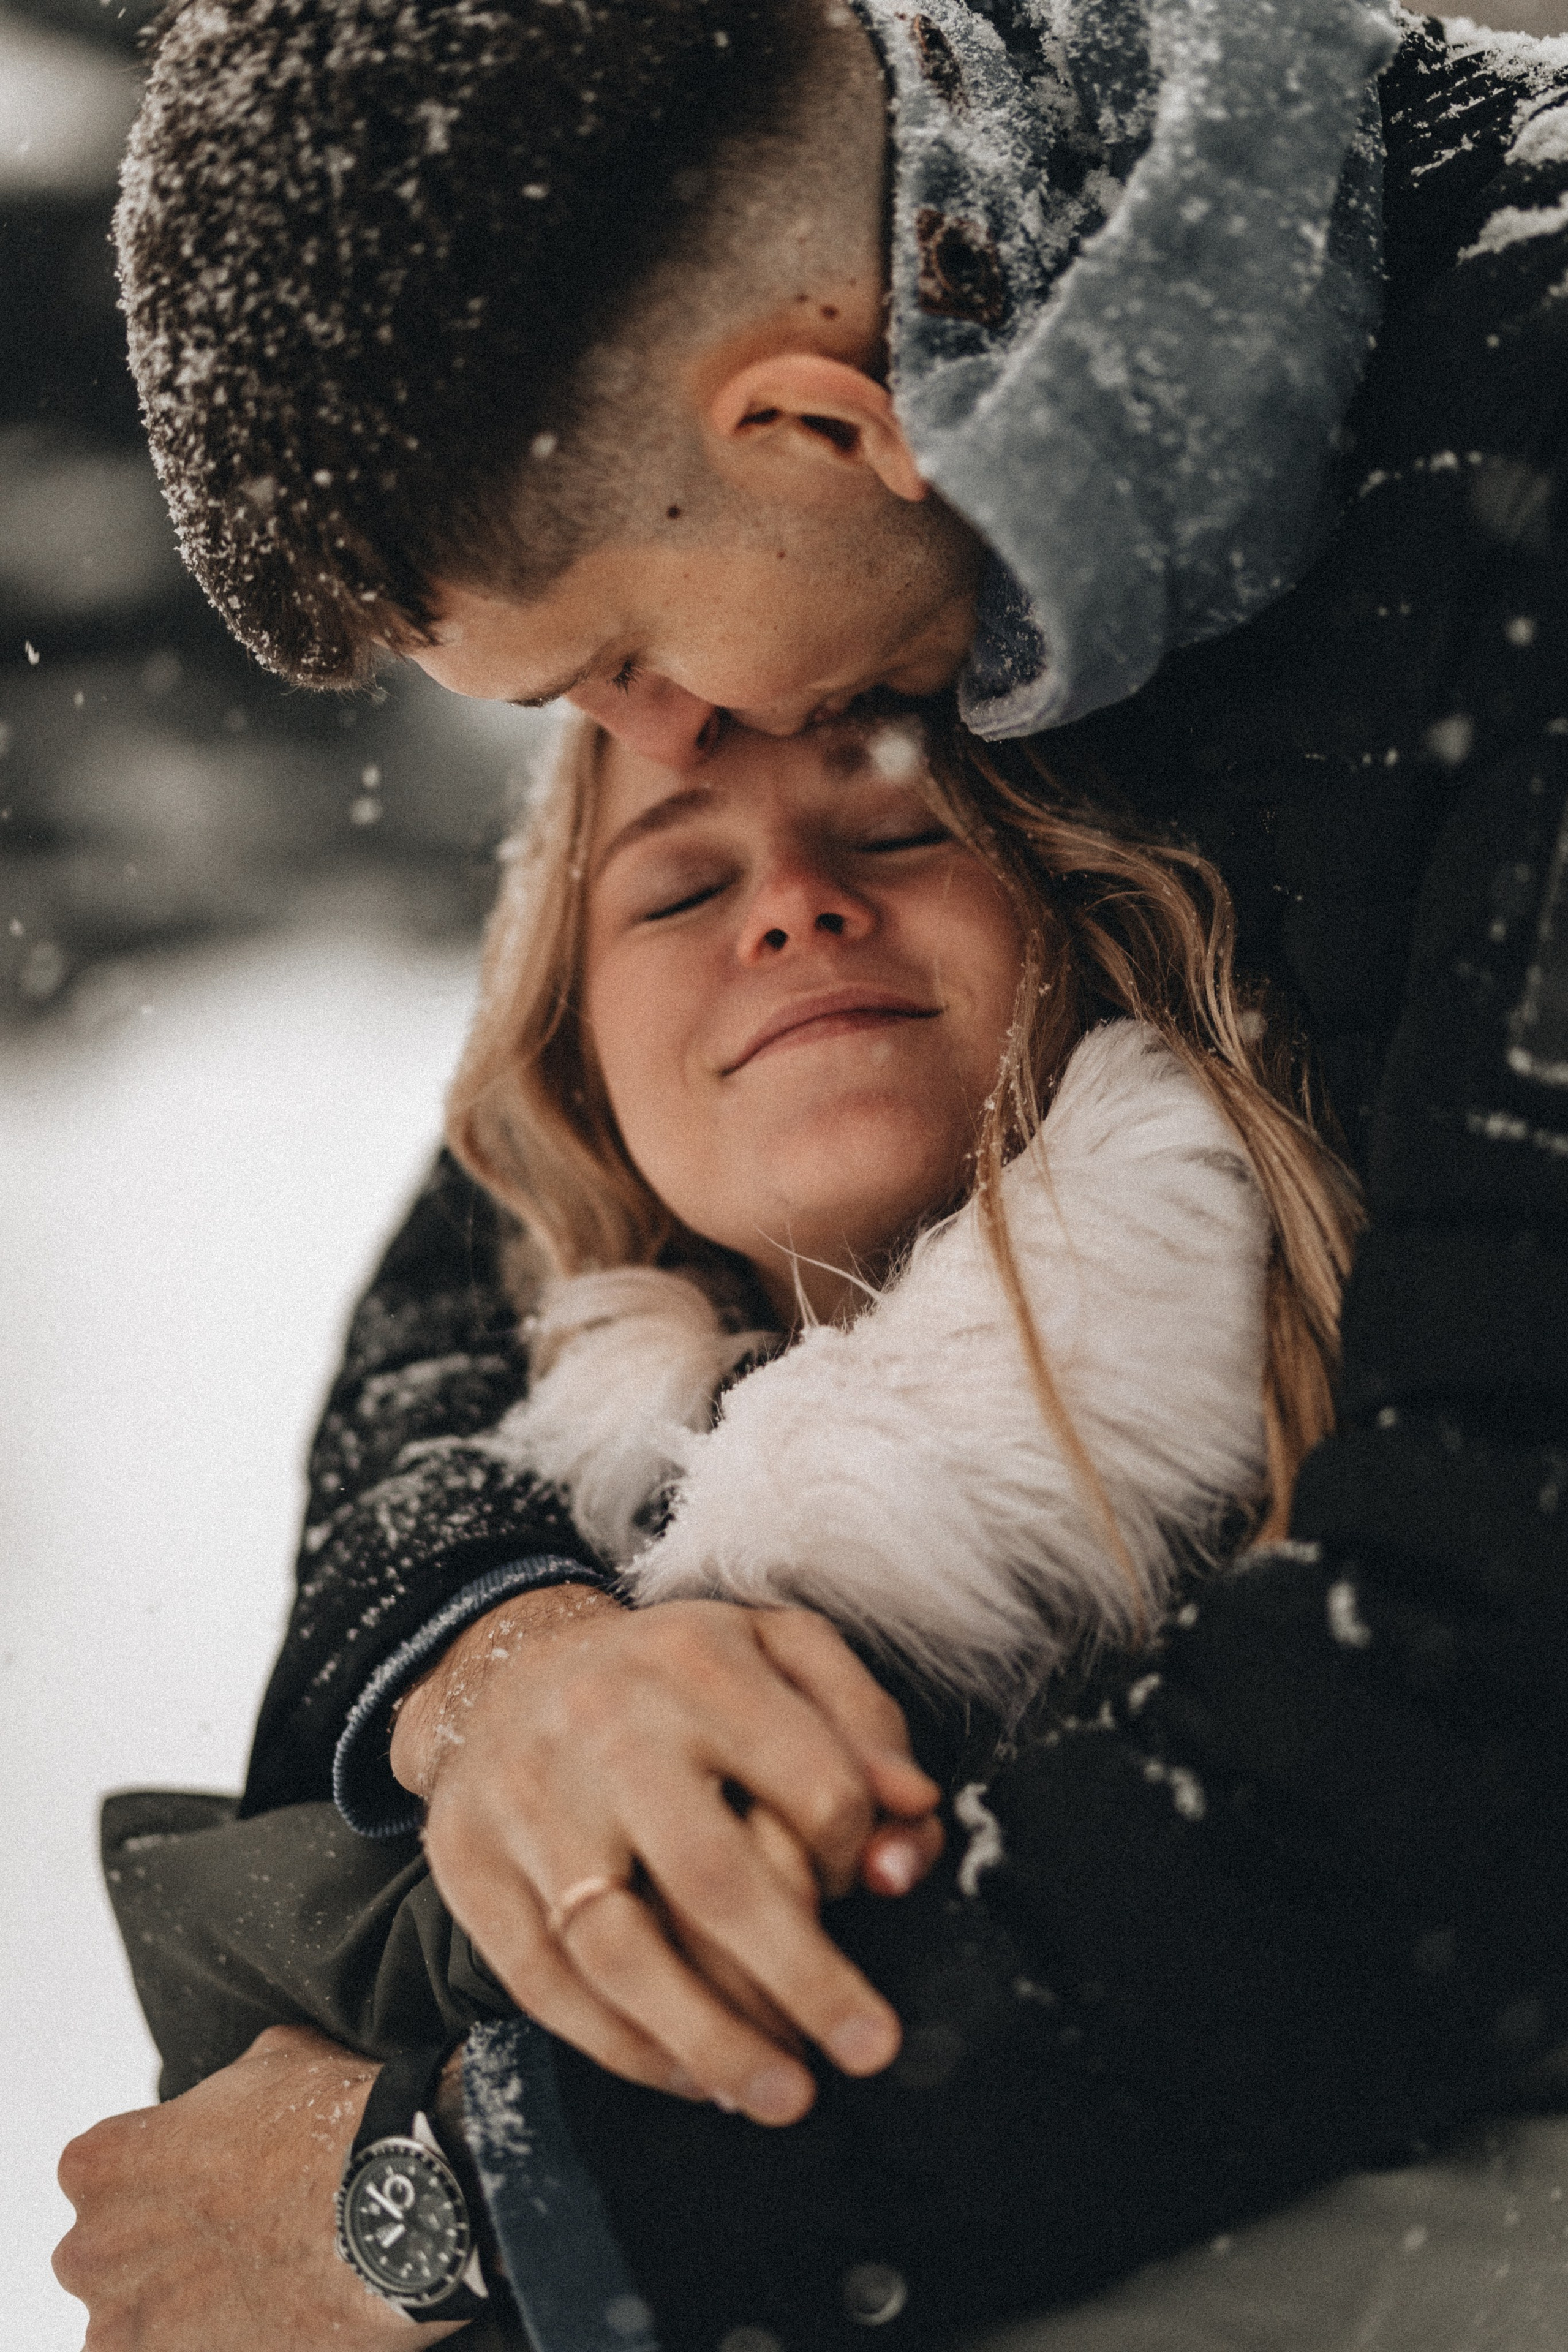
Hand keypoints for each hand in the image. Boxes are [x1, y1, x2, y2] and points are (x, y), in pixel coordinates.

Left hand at [54, 2025, 466, 2350]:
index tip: (208, 2174)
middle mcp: (94, 2251)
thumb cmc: (332, 2122)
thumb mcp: (268, 2061)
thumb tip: (232, 2109)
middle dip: (158, 2247)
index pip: (99, 2172)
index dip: (161, 2171)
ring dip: (179, 2309)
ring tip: (256, 2286)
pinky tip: (269, 2316)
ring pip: (133, 2323)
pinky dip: (214, 2344)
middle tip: (235, 2234)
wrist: (396, 2203)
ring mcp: (130, 2327)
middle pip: (106, 2255)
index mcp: (100, 2165)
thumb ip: (219, 2096)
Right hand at [393, 1592, 942, 2123]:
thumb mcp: (780, 1649)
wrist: (503, 1665)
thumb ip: (862, 1720)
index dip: (858, 1850)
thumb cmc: (673, 1675)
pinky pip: (544, 1982)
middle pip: (714, 1879)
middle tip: (870, 2048)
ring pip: (619, 1950)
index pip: (812, 1785)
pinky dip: (621, 2046)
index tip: (874, 1885)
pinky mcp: (469, 1863)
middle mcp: (607, 1729)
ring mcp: (529, 1801)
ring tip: (780, 2094)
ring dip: (709, 2040)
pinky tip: (688, 2075)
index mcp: (699, 1664)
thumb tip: (914, 1814)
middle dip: (804, 1980)